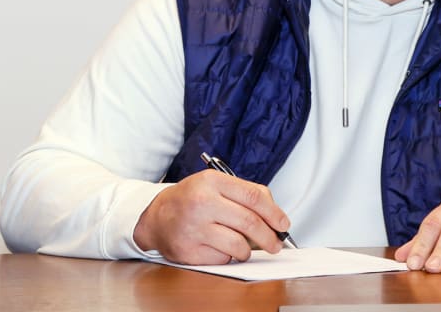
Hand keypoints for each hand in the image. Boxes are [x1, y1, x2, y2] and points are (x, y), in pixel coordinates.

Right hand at [133, 169, 289, 264]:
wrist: (157, 216)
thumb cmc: (191, 199)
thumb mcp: (216, 184)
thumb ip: (245, 192)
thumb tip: (274, 213)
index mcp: (211, 181)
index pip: (254, 197)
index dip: (274, 213)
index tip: (283, 224)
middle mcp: (202, 203)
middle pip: (250, 223)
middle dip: (269, 237)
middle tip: (276, 243)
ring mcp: (194, 228)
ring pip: (239, 245)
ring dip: (248, 250)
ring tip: (245, 247)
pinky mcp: (189, 251)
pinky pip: (222, 259)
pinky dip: (228, 256)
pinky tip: (221, 248)